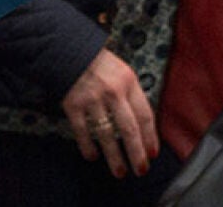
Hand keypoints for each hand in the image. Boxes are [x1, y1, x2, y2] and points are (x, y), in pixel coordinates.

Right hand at [61, 50, 155, 178]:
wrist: (70, 50)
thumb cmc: (100, 64)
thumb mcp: (123, 73)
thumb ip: (132, 95)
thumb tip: (143, 126)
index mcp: (129, 82)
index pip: (145, 114)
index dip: (150, 137)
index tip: (153, 153)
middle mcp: (113, 91)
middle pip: (129, 128)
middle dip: (136, 153)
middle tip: (141, 170)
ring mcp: (92, 99)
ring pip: (106, 134)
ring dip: (114, 157)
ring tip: (120, 172)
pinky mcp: (73, 105)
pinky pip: (83, 131)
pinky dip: (88, 147)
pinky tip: (93, 156)